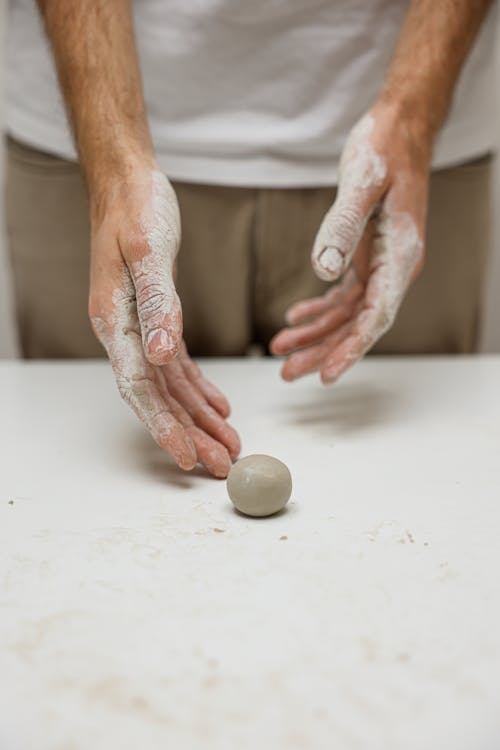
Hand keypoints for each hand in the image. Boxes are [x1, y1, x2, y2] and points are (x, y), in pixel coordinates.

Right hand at [89, 164, 239, 476]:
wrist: (128, 181)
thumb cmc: (135, 208)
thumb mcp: (148, 250)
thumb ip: (157, 304)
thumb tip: (160, 357)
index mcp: (114, 320)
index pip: (139, 387)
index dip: (163, 426)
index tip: (187, 458)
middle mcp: (124, 332)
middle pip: (156, 397)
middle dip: (188, 434)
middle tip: (221, 464)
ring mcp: (139, 329)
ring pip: (169, 388)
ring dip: (198, 419)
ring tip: (227, 445)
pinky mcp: (157, 318)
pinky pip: (177, 366)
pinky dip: (198, 389)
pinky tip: (218, 406)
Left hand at [271, 104, 429, 383]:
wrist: (399, 128)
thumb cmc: (385, 149)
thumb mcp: (361, 182)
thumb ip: (343, 227)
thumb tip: (323, 271)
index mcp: (400, 256)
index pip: (376, 316)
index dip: (351, 348)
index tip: (327, 374)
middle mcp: (394, 268)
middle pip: (358, 324)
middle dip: (323, 350)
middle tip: (287, 372)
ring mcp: (381, 264)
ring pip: (348, 314)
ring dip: (315, 333)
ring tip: (280, 348)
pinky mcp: (366, 256)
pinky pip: (343, 294)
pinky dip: (319, 308)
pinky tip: (295, 316)